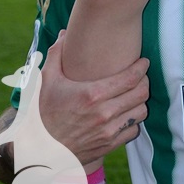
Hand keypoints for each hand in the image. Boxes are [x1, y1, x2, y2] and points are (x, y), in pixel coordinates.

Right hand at [38, 33, 148, 165]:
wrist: (39, 150)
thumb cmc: (43, 113)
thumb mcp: (46, 82)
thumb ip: (56, 54)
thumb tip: (64, 33)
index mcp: (92, 95)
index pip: (131, 78)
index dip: (142, 67)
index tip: (143, 61)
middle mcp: (104, 113)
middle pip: (141, 93)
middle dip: (144, 81)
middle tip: (141, 75)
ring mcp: (108, 131)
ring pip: (141, 112)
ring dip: (140, 101)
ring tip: (135, 93)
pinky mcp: (109, 145)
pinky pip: (134, 130)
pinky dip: (134, 121)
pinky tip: (126, 113)